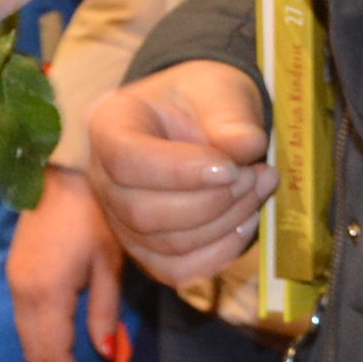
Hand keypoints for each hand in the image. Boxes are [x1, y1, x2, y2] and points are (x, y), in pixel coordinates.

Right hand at [9, 175, 126, 361]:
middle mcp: (22, 291)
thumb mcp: (109, 263)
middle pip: (33, 352)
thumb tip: (105, 353)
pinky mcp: (14, 272)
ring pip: (25, 338)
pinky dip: (41, 342)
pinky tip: (64, 345)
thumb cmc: (95, 213)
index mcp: (46, 292)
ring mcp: (14, 281)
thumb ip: (105, 311)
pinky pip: (23, 321)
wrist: (64, 171)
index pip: (51, 354)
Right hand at [81, 61, 277, 283]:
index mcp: (109, 125)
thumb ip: (231, 116)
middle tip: (256, 175)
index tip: (231, 167)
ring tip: (259, 189)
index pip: (125, 159)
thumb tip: (246, 149)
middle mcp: (103, 179)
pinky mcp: (146, 251)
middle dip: (211, 201)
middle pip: (142, 211)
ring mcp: (120, 220)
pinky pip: (176, 270)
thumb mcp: (220, 91)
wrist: (203, 122)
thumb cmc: (203, 100)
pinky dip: (218, 254)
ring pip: (164, 244)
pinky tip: (246, 222)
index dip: (178, 171)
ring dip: (223, 225)